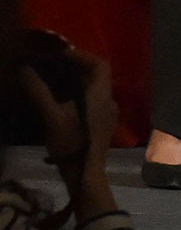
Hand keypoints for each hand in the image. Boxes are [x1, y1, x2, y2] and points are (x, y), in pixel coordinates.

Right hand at [19, 44, 114, 182]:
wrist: (85, 175)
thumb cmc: (71, 144)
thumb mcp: (51, 117)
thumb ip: (38, 92)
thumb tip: (23, 69)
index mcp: (101, 94)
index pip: (99, 64)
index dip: (81, 56)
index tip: (60, 54)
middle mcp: (108, 100)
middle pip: (97, 75)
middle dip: (76, 67)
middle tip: (53, 64)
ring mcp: (107, 113)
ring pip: (95, 88)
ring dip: (76, 80)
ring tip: (53, 78)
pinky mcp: (101, 123)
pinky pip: (92, 99)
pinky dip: (78, 93)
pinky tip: (60, 99)